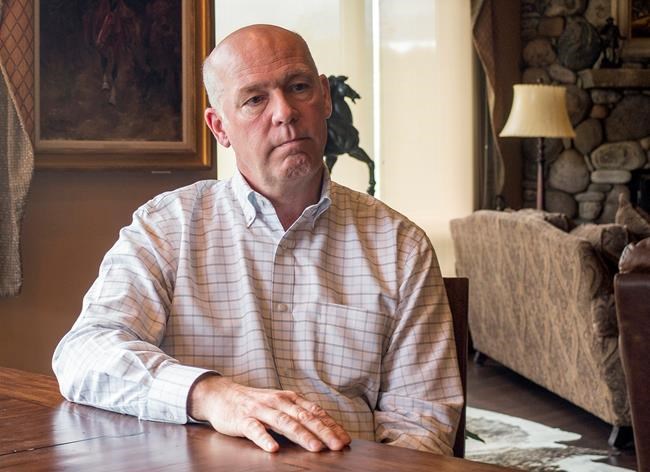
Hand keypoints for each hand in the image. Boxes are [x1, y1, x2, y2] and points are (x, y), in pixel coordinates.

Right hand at [188, 375, 351, 452]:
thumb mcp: (279, 404)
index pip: (314, 412)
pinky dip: (265, 438)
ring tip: (316, 448)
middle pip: (304, 417)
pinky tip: (274, 448)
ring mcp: (260, 410)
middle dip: (323, 432)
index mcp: (289, 399)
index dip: (331, 425)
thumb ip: (298, 414)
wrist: (222, 394)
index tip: (345, 439)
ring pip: (284, 422)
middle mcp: (277, 402)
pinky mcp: (242, 419)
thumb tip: (325, 429)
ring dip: (302, 435)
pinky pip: (255, 429)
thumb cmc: (255, 403)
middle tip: (338, 446)